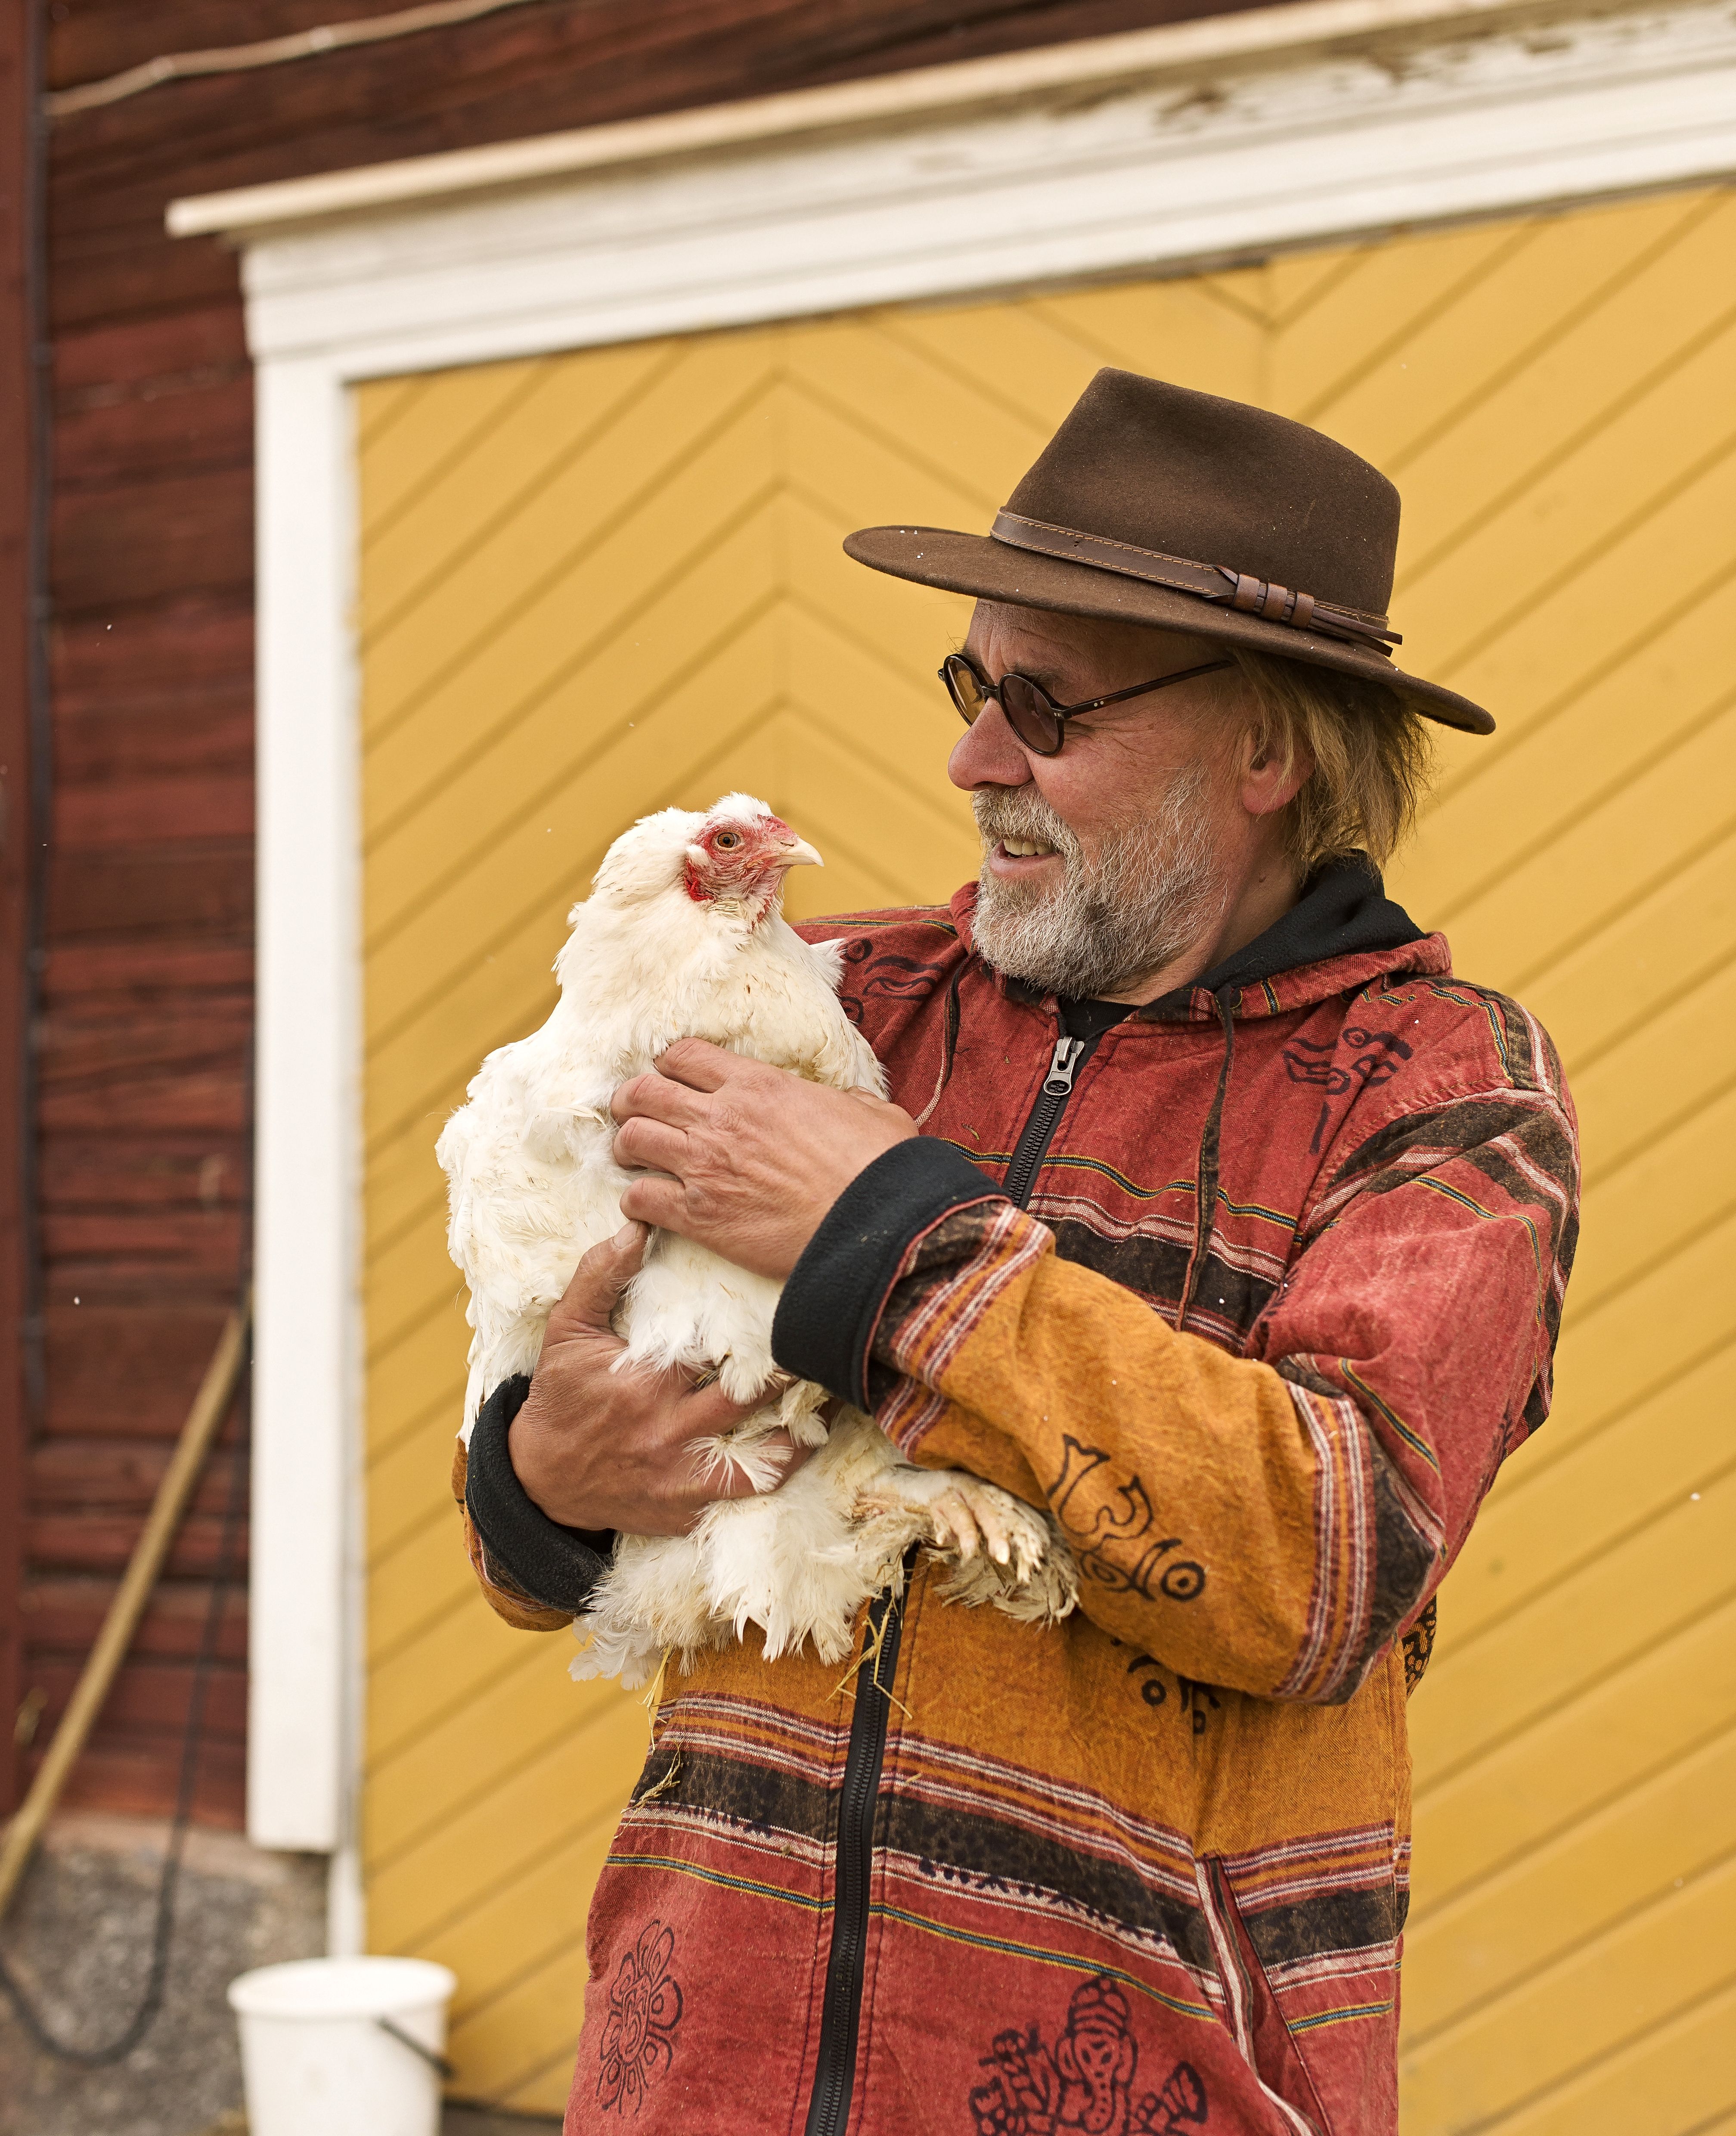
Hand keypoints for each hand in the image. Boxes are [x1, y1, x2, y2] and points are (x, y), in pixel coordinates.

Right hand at [508, 1223, 815, 1534]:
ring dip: (803, 1429)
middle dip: (790, 1374)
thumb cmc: (561, 1396)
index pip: (714, 1347)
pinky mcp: (688, 1510)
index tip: (789, 1305)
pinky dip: (782, 1470)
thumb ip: (600, 1275)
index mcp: (645, 1381)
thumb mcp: (568, 1329)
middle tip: (827, 1346)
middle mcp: (668, 1429)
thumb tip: (636, 1226)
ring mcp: (682, 1475)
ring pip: (763, 1455)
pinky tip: (807, 1443)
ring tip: (834, 1399)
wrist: (541, 1479)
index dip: (755, 1328)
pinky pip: (748, 1493)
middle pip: (748, 1397)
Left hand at [610, 1040, 916, 1276]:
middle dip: (632, 1100)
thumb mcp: (870, 1112)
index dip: (669, 1065)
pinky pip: (639, 1199)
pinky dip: (635, 1201)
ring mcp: (704, 1166)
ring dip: (628, 1147)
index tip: (672, 1079)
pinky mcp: (699, 1216)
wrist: (875, 1226)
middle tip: (636, 1114)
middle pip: (643, 1092)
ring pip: (631, 1139)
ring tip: (635, 1158)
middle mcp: (720, 1117)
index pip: (683, 1054)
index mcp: (757, 1083)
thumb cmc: (879, 1168)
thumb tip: (849, 1101)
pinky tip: (648, 1206)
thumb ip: (848, 1098)